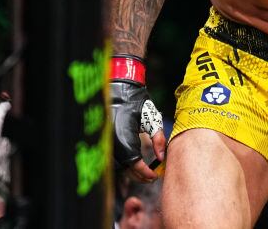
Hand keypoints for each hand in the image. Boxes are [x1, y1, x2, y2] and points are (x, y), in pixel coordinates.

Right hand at [111, 55, 165, 182]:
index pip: (134, 164)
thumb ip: (158, 138)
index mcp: (124, 138)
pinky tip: (134, 164)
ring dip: (131, 172)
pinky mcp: (105, 142)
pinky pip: (116, 159)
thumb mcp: (152, 118)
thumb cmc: (136, 102)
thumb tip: (162, 157)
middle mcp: (113, 143)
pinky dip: (125, 165)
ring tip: (145, 173)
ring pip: (119, 166)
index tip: (155, 176)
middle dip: (139, 176)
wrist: (118, 89)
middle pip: (125, 169)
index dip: (145, 173)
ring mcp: (107, 143)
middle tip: (152, 177)